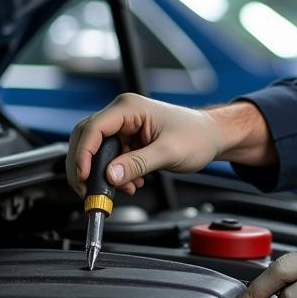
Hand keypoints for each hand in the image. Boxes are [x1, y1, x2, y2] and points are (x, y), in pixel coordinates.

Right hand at [66, 94, 225, 197]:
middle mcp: (123, 113)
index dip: (83, 154)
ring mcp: (125, 126)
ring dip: (103, 173)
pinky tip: (131, 183)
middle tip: (89, 190)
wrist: (213, 137)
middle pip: (87, 139)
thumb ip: (137, 164)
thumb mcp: (168, 152)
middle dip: (86, 167)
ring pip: (97, 151)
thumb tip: (109, 176)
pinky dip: (115, 174)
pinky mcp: (128, 139)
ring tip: (122, 189)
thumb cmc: (198, 136)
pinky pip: (110, 157)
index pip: (93, 128)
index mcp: (129, 107)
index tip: (83, 177)